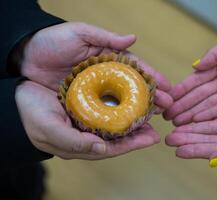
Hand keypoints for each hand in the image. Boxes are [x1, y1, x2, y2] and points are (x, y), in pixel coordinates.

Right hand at [15, 81, 159, 159]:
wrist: (18, 96)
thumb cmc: (31, 115)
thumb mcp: (49, 130)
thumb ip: (75, 142)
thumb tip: (101, 149)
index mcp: (82, 142)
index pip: (113, 147)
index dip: (133, 144)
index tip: (152, 138)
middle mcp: (89, 131)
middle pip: (119, 134)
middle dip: (139, 130)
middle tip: (157, 124)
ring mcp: (89, 117)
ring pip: (116, 119)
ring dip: (134, 115)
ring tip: (151, 110)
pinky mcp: (87, 102)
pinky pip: (108, 104)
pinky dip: (121, 101)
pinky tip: (132, 96)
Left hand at [21, 22, 172, 110]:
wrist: (24, 58)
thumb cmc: (52, 42)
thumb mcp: (79, 33)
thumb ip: (105, 37)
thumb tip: (132, 38)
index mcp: (108, 61)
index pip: (136, 70)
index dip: (153, 77)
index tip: (168, 87)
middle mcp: (105, 79)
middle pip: (133, 91)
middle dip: (152, 99)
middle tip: (168, 107)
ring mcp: (95, 95)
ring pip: (122, 106)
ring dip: (139, 115)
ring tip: (155, 122)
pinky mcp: (84, 108)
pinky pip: (104, 117)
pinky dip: (118, 124)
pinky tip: (131, 129)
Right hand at [164, 26, 216, 124]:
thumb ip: (216, 54)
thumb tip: (195, 67)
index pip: (196, 81)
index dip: (182, 90)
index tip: (168, 99)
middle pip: (199, 96)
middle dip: (183, 106)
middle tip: (167, 116)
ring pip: (208, 105)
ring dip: (192, 115)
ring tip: (176, 123)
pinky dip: (209, 116)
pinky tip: (196, 122)